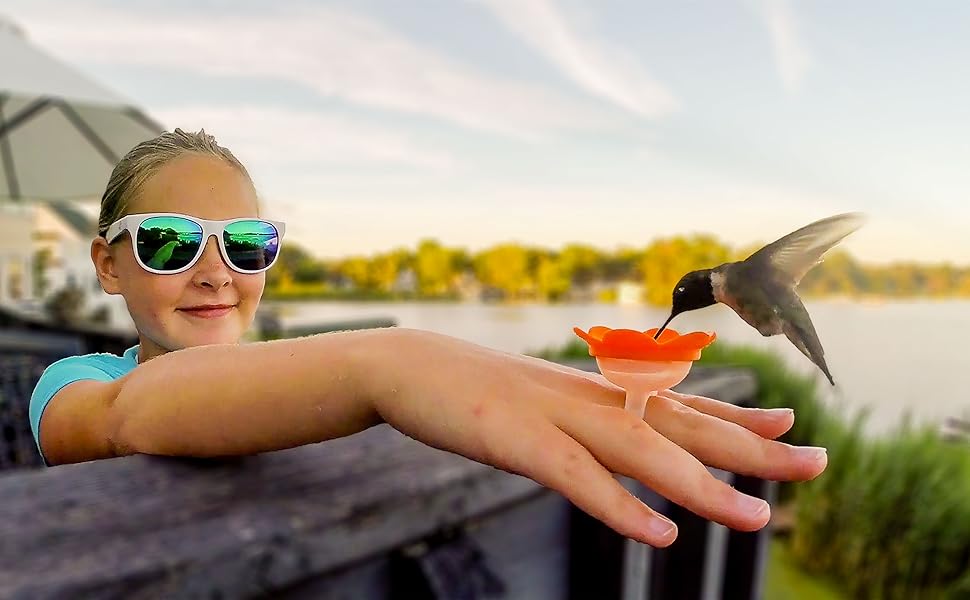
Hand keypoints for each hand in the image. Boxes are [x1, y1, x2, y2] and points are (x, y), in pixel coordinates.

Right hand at [363, 328, 826, 547]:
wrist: (407, 364)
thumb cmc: (474, 389)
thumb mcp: (540, 400)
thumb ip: (585, 413)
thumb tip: (621, 423)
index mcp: (594, 393)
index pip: (679, 404)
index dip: (737, 417)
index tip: (792, 423)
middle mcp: (588, 400)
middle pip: (680, 425)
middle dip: (751, 447)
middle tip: (816, 461)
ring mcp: (554, 418)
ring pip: (639, 452)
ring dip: (700, 487)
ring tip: (755, 518)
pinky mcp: (515, 440)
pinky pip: (575, 478)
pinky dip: (618, 506)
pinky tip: (657, 535)